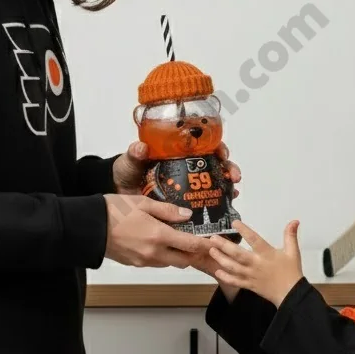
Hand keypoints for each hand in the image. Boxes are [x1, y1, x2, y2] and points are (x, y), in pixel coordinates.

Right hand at [103, 194, 214, 268]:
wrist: (89, 226)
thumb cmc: (114, 210)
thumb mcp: (143, 203)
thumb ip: (168, 211)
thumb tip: (187, 216)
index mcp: (159, 236)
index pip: (191, 246)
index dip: (206, 245)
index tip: (215, 243)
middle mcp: (154, 253)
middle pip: (183, 260)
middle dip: (193, 253)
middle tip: (199, 242)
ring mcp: (143, 261)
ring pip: (169, 262)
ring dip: (177, 255)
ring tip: (178, 240)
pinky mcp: (133, 264)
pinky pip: (155, 262)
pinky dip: (162, 255)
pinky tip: (158, 242)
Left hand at [112, 141, 241, 197]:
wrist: (121, 193)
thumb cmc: (128, 171)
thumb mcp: (131, 160)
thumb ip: (135, 154)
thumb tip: (141, 148)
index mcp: (179, 154)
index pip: (205, 146)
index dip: (218, 148)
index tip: (222, 154)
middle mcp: (188, 169)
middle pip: (216, 165)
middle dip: (230, 168)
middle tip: (233, 175)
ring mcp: (188, 187)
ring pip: (216, 184)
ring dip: (228, 186)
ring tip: (233, 191)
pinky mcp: (185, 205)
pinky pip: (205, 204)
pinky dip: (218, 205)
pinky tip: (226, 207)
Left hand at [207, 220, 303, 306]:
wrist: (291, 294)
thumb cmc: (291, 272)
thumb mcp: (293, 252)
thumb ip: (290, 235)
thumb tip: (294, 221)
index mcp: (267, 254)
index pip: (254, 239)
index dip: (244, 230)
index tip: (234, 222)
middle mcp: (256, 264)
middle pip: (238, 254)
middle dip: (224, 246)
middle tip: (213, 238)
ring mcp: (251, 275)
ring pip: (233, 267)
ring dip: (221, 259)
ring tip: (211, 251)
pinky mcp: (249, 285)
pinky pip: (235, 281)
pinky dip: (225, 277)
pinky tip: (217, 271)